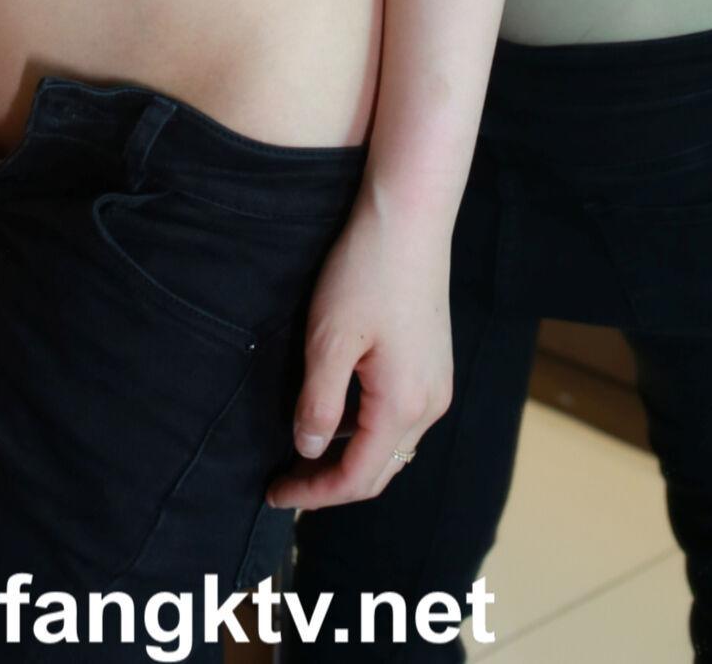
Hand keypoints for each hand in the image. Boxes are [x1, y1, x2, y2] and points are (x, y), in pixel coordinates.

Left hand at [265, 185, 452, 510]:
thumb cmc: (366, 272)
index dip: (314, 494)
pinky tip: (339, 412)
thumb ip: (318, 404)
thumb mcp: (328, 340)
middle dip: (332, 483)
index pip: (358, 478)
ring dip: (350, 456)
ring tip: (305, 450)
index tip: (274, 493)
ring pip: (393, 445)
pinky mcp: (434, 362)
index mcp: (404, 405)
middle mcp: (431, 403)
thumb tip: (308, 451)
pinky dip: (367, 429)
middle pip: (380, 470)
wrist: (410, 217)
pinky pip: (401, 416)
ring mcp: (437, 382)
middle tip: (286, 480)